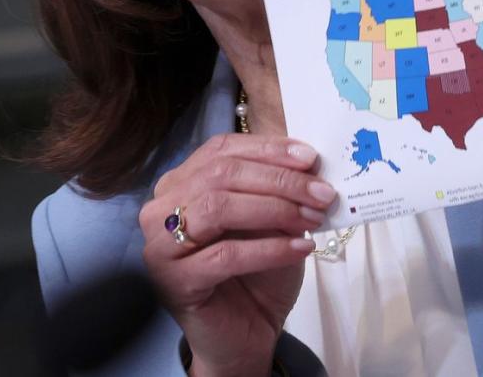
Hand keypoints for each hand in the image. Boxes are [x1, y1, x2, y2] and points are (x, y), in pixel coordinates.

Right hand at [138, 133, 334, 375]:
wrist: (245, 333)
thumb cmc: (257, 271)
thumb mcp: (273, 219)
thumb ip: (279, 188)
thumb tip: (309, 163)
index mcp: (181, 182)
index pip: (222, 149)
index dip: (267, 149)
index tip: (311, 157)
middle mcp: (161, 208)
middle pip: (221, 174)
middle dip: (279, 180)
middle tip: (321, 193)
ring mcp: (161, 245)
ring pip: (218, 208)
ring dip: (275, 209)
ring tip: (312, 219)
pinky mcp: (174, 280)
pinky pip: (225, 255)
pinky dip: (269, 248)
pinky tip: (301, 248)